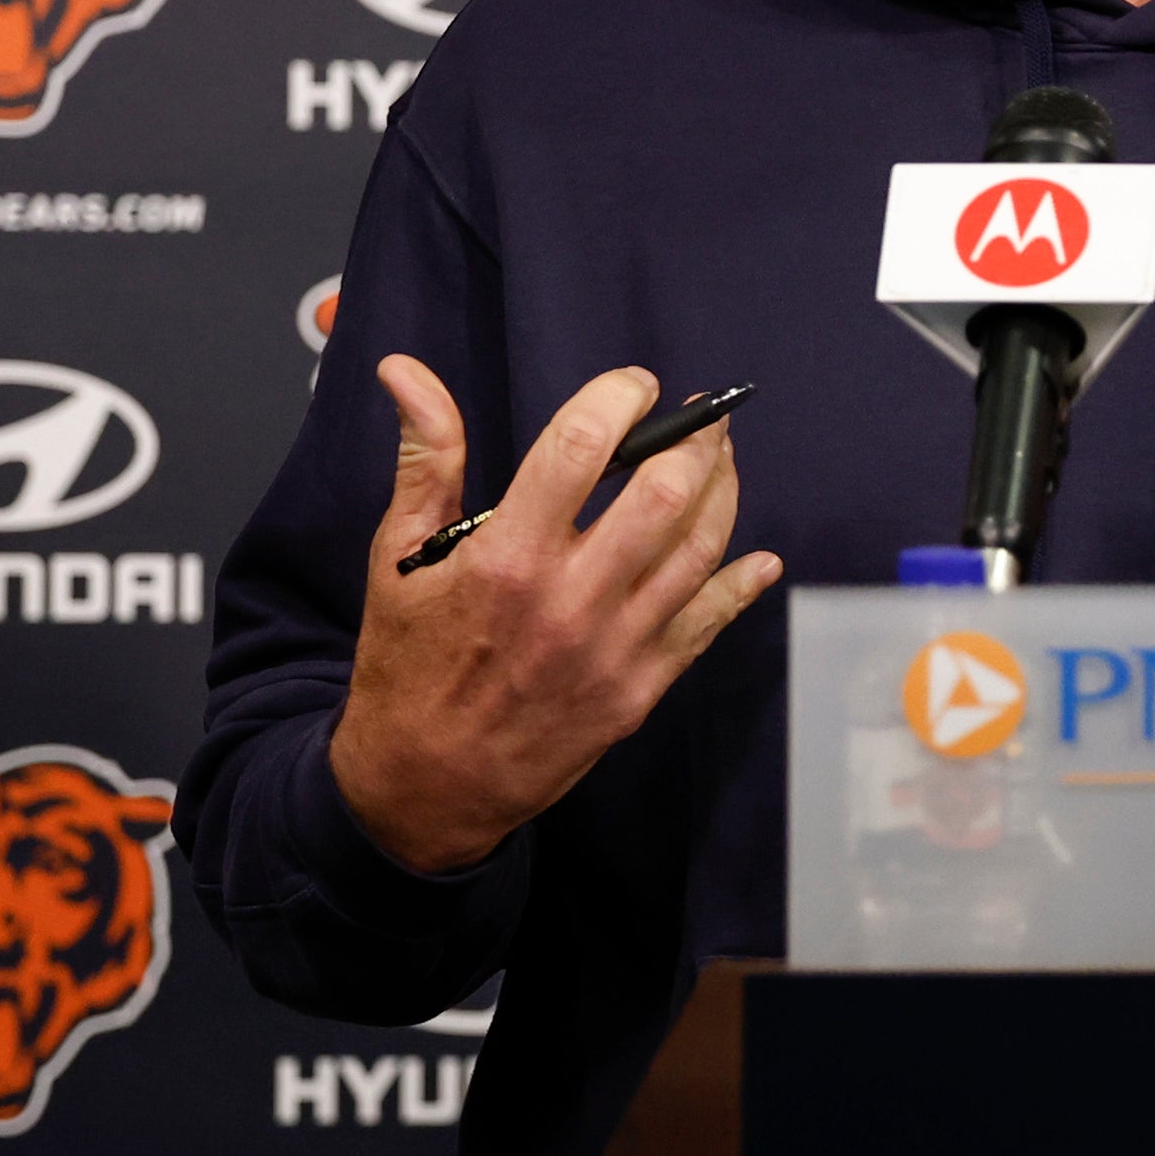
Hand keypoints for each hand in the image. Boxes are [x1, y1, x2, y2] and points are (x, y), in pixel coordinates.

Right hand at [328, 358, 781, 873]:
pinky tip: (756, 556)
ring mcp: (612, 649)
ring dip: (722, 494)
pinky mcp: (638, 691)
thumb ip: (424, 458)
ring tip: (721, 463)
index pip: (579, 447)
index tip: (633, 386)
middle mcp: (568, 600)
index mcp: (506, 557)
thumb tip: (407, 371)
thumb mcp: (398, 557)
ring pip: (699, 551)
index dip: (618, 398)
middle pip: (663, 493)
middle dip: (694, 439)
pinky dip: (740, 584)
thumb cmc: (408, 666)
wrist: (425, 784)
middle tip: (700, 418)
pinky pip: (707, 624)